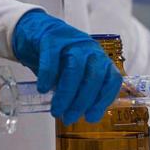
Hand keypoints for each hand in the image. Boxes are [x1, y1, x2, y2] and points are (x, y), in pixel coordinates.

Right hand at [12, 10, 122, 124]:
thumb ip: (80, 90)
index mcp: (101, 60)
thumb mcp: (75, 75)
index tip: (91, 116)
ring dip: (67, 93)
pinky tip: (44, 89)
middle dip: (82, 101)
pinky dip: (49, 75)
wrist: (37, 31)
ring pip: (75, 69)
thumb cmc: (59, 59)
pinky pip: (53, 58)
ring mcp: (73, 42)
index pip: (112, 80)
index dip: (104, 100)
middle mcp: (91, 50)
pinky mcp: (52, 39)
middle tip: (70, 117)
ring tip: (57, 110)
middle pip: (94, 77)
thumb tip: (79, 114)